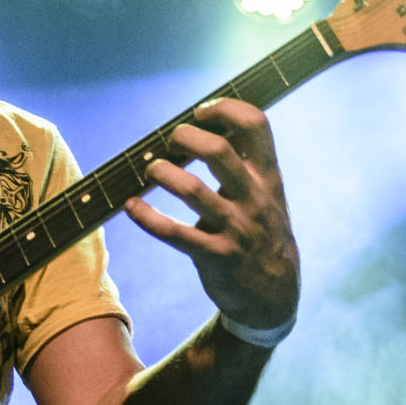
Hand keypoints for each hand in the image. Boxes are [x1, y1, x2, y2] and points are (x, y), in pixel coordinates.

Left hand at [123, 98, 300, 331]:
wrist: (275, 295)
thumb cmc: (261, 234)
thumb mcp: (267, 196)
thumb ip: (245, 166)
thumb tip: (205, 128)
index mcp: (268, 177)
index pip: (256, 125)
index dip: (225, 109)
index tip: (201, 113)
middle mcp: (254, 198)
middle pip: (218, 151)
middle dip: (185, 138)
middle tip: (171, 142)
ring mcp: (235, 228)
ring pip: (192, 190)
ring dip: (163, 173)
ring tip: (151, 169)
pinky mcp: (215, 256)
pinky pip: (174, 233)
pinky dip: (147, 217)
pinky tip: (130, 207)